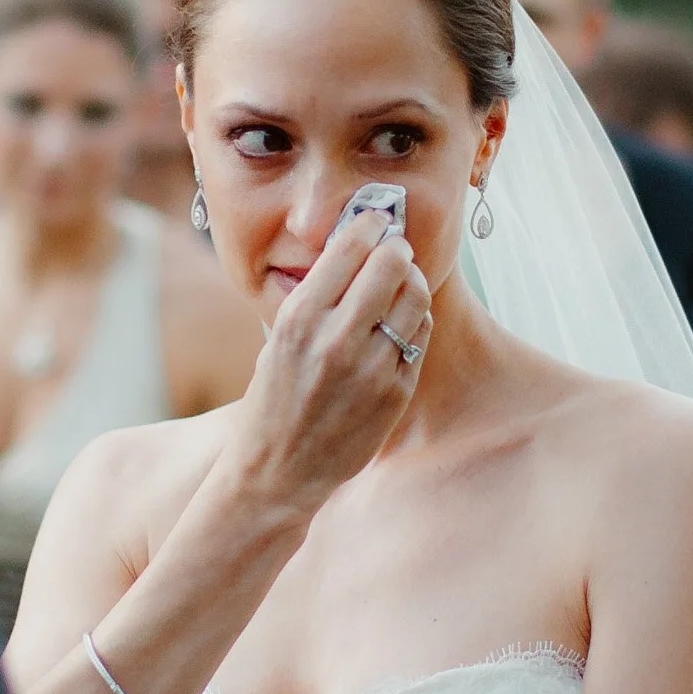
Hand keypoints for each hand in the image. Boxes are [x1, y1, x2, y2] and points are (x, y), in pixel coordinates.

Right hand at [227, 209, 431, 508]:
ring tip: (402, 286)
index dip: (370, 226)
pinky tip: (400, 325)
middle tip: (396, 251)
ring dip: (412, 283)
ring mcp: (371, 368)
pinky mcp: (395, 393)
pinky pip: (419, 337)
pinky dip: (414, 322)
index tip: (376, 222)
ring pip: (415, 297)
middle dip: (397, 250)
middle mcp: (337, 338)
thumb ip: (316, 298)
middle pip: (392, 264)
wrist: (277, 471)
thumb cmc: (273, 400)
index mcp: (300, 317)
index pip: (351, 247)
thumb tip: (354, 250)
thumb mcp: (279, 340)